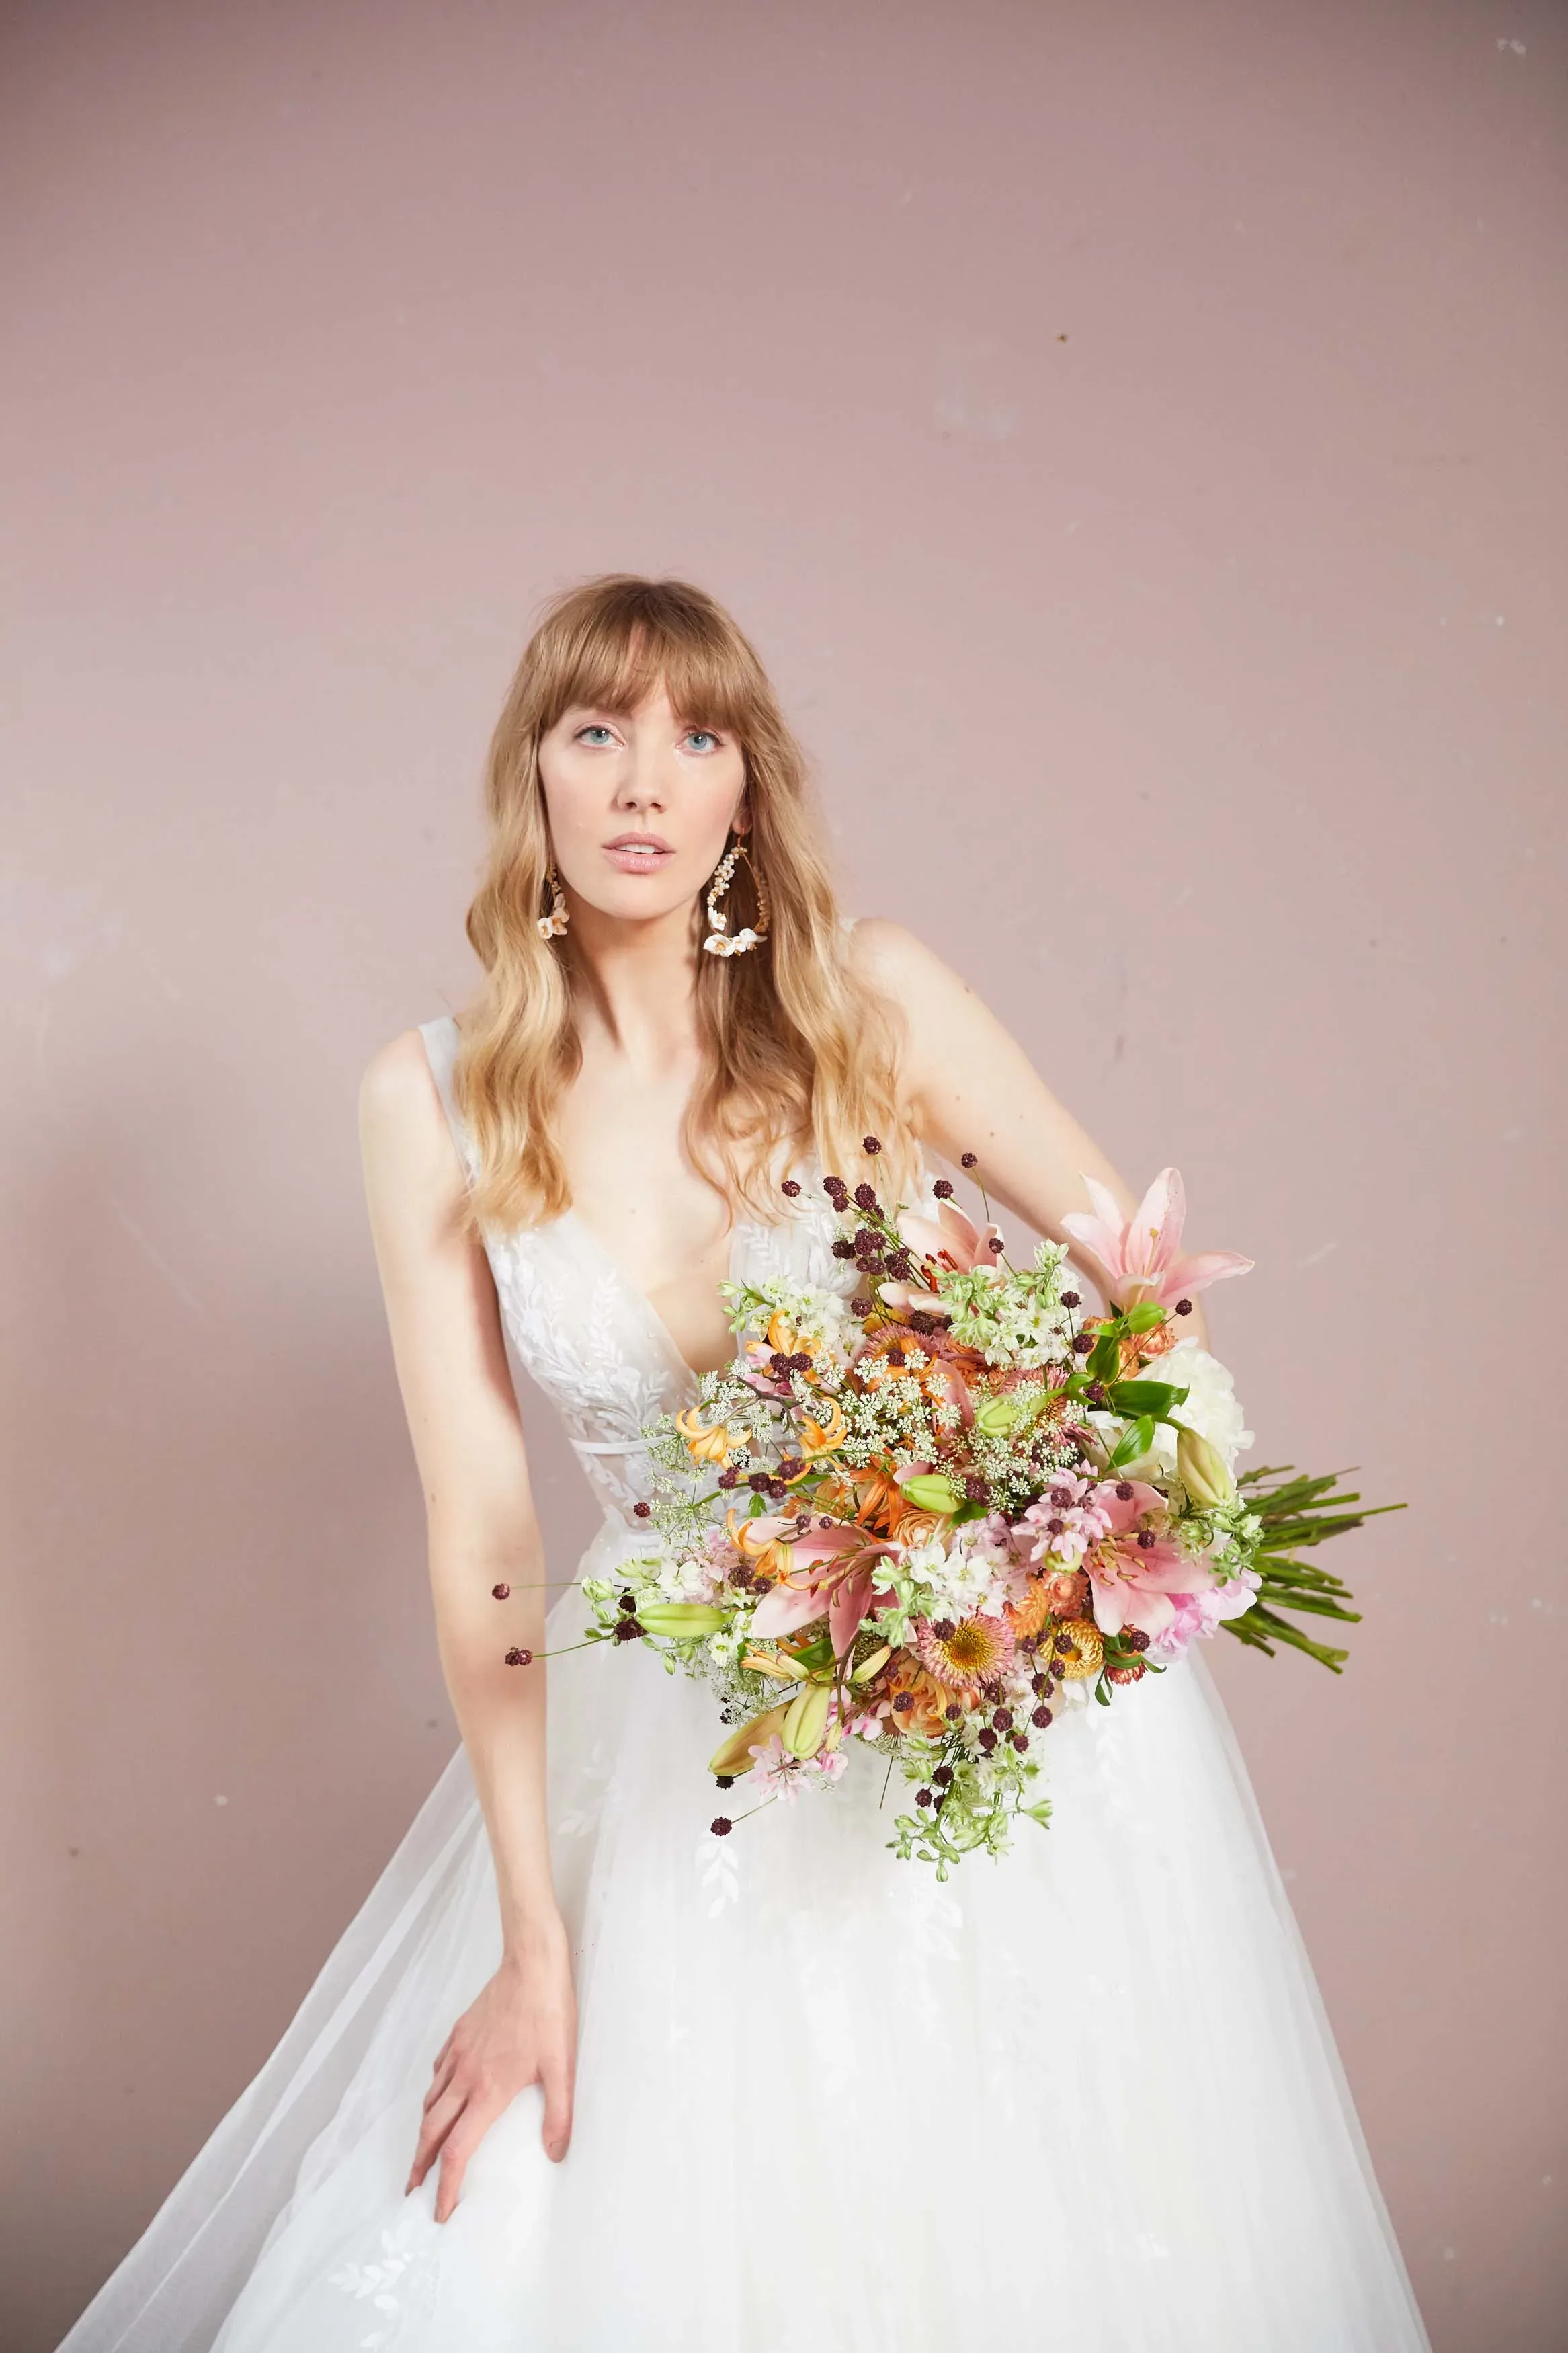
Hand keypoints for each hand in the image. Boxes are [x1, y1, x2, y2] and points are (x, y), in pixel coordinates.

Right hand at [407, 1923, 576, 2221]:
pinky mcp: (459, 2033)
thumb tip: (556, 2154)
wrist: (531, 1963)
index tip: (439, 2211)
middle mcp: (466, 2076)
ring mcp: (458, 2052)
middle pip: (432, 2131)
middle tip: (413, 2189)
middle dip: (420, 2166)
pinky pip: (437, 2071)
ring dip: (424, 2132)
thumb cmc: (549, 2013)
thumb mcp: (563, 2067)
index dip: (446, 2186)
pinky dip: (433, 2091)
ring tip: (423, 2150)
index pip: (458, 2151)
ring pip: (431, 2101)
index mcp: (488, 2091)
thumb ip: (559, 2115)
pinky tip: (440, 2094)